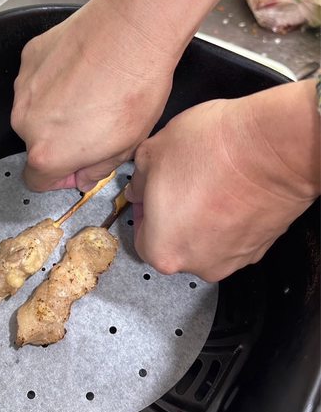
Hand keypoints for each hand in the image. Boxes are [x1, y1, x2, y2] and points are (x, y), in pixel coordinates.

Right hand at [11, 0, 188, 191]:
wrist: (132, 30)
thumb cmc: (135, 87)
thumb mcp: (127, 146)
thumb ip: (97, 170)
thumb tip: (85, 175)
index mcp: (48, 153)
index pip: (36, 181)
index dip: (61, 177)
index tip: (79, 165)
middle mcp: (25, 122)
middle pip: (36, 144)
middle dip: (60, 141)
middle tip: (95, 123)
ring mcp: (24, 87)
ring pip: (35, 112)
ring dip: (56, 110)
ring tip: (92, 93)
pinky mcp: (29, 58)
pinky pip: (37, 82)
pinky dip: (55, 81)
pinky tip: (83, 71)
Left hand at [125, 82, 319, 281]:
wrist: (274, 147)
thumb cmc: (212, 151)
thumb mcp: (152, 152)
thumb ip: (138, 178)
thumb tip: (138, 187)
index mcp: (163, 249)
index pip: (140, 237)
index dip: (144, 210)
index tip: (150, 192)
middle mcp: (198, 263)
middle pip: (175, 242)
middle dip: (173, 214)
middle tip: (178, 182)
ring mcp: (233, 258)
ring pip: (206, 239)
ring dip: (202, 215)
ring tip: (208, 180)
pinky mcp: (261, 246)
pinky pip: (234, 233)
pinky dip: (228, 215)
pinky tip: (229, 188)